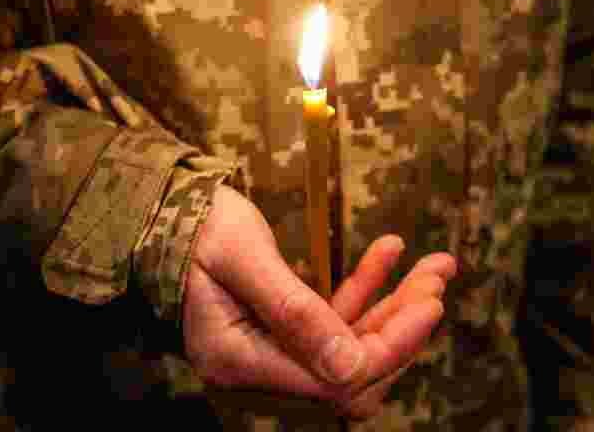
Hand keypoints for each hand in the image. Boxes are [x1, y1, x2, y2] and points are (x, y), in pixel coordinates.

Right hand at [182, 185, 455, 418]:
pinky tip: (388, 253)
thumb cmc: (195, 228)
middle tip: (436, 277)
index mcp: (238, 361)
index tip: (430, 304)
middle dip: (400, 327)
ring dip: (392, 308)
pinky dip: (363, 292)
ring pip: (348, 348)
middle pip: (351, 373)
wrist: (158, 212)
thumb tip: (351, 366)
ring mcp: (267, 355)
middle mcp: (254, 372)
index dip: (391, 347)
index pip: (336, 381)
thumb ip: (295, 312)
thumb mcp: (245, 258)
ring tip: (430, 265)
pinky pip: (331, 323)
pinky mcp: (278, 335)